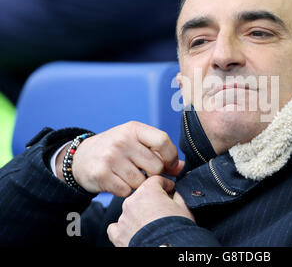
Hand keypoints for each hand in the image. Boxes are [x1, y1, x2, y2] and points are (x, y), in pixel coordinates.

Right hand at [55, 121, 183, 195]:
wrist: (81, 157)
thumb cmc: (117, 149)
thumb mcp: (136, 142)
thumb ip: (159, 152)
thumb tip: (181, 167)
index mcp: (134, 129)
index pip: (163, 141)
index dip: (171, 157)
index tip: (170, 166)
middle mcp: (122, 140)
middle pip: (156, 166)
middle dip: (154, 175)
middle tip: (145, 173)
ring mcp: (110, 157)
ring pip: (141, 182)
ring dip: (138, 184)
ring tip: (129, 177)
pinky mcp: (101, 174)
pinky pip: (126, 191)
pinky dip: (125, 191)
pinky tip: (118, 182)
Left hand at [107, 175, 193, 246]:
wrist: (167, 249)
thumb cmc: (176, 228)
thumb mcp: (184, 206)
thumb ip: (178, 194)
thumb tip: (176, 191)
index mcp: (148, 191)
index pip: (155, 180)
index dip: (166, 184)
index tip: (170, 190)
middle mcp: (132, 202)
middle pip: (142, 194)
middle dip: (152, 200)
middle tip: (164, 209)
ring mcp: (123, 218)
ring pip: (130, 210)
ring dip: (140, 214)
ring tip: (152, 224)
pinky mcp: (118, 234)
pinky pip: (117, 227)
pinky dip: (125, 228)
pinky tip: (135, 231)